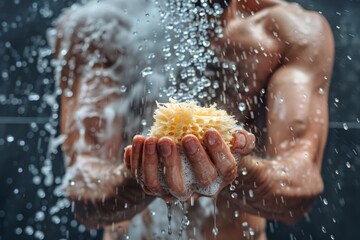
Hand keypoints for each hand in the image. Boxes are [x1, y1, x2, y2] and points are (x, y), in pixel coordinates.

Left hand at [124, 128, 254, 200]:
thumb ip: (244, 140)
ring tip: (152, 138)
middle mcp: (200, 188)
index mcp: (222, 175)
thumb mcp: (236, 142)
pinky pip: (143, 180)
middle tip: (184, 137)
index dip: (219, 152)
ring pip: (163, 186)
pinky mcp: (157, 187)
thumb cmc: (218, 147)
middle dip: (190, 160)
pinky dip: (136, 162)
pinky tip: (137, 141)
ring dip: (156, 163)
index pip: (225, 169)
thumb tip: (239, 138)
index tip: (210, 132)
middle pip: (196, 183)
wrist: (196, 161)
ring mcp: (176, 190)